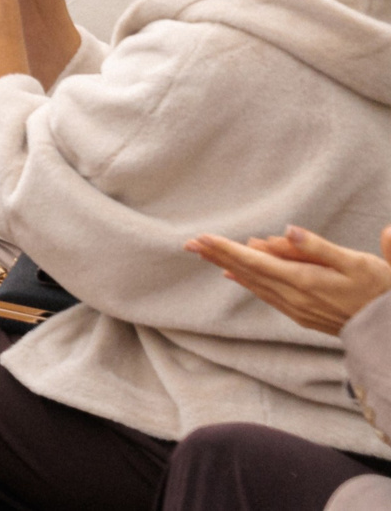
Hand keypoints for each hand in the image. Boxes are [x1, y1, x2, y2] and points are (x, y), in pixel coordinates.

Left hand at [186, 224, 390, 337]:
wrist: (389, 330)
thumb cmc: (378, 289)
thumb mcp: (355, 262)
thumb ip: (318, 248)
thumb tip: (288, 230)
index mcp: (304, 281)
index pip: (255, 262)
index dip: (227, 249)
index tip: (203, 237)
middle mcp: (294, 297)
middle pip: (247, 272)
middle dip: (218, 255)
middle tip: (189, 243)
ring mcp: (296, 308)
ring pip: (253, 283)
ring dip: (227, 266)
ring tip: (204, 252)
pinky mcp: (300, 314)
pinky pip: (265, 294)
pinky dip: (246, 281)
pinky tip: (233, 275)